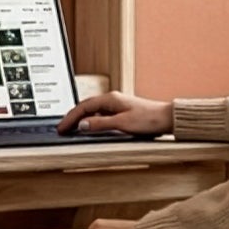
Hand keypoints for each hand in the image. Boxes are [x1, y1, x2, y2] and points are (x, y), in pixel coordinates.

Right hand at [57, 90, 171, 136]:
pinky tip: (91, 128)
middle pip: (85, 107)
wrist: (167, 118)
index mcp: (110, 99)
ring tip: (72, 129)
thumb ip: (101, 124)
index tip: (61, 127)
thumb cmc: (149, 119)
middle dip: (72, 117)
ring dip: (81, 119)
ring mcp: (117, 105)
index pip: (83, 107)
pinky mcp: (122, 112)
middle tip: (62, 128)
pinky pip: (101, 115)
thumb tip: (82, 124)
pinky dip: (92, 121)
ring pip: (93, 111)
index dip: (70, 118)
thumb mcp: (122, 123)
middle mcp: (112, 100)